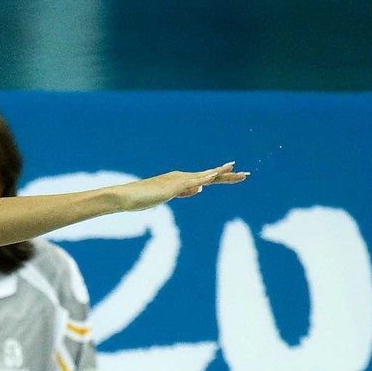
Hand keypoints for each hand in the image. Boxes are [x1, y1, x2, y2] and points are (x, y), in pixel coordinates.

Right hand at [129, 162, 247, 207]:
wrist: (125, 197)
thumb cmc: (142, 198)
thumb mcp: (169, 196)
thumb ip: (184, 192)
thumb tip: (200, 189)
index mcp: (181, 180)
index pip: (206, 179)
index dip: (221, 177)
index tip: (236, 174)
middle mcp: (182, 177)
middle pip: (209, 176)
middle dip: (228, 176)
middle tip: (246, 175)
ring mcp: (178, 181)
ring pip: (204, 177)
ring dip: (222, 175)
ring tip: (238, 172)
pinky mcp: (172, 186)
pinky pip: (191, 182)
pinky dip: (204, 178)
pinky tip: (215, 176)